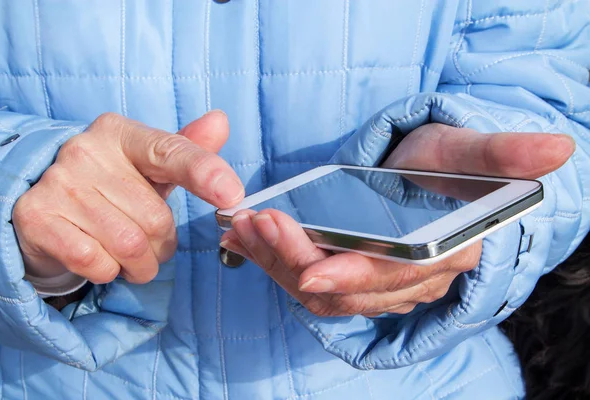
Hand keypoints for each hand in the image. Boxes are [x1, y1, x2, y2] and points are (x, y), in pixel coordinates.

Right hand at [14, 111, 243, 283]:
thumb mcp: (149, 167)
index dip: (205, 173)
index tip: (232, 195)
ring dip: (140, 264)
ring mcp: (58, 184)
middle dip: (163, 244)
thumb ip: (187, 150)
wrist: (44, 206)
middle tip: (150, 243)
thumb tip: (220, 121)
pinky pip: (98, 263)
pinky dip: (109, 272)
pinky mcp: (37, 217)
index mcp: (119, 133)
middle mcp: (85, 152)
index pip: (170, 152)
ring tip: (129, 256)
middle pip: (156, 219)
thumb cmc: (111, 187)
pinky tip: (101, 258)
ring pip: (130, 245)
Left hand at [221, 124, 574, 315]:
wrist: (424, 175)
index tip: (311, 269)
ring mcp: (375, 285)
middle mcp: (407, 281)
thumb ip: (504, 151)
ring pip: (321, 292)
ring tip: (243, 228)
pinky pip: (307, 282)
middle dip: (298, 261)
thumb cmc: (445, 162)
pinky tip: (247, 238)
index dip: (355, 277)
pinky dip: (274, 262)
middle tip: (258, 224)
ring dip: (277, 263)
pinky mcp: (349, 278)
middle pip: (348, 289)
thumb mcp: (468, 149)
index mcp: (441, 254)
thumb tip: (560, 149)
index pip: (396, 277)